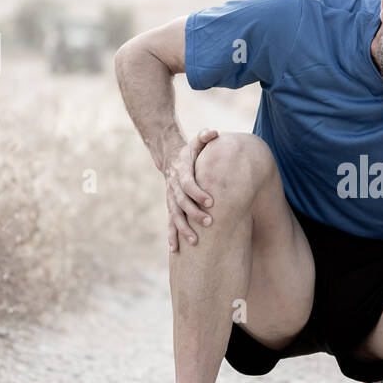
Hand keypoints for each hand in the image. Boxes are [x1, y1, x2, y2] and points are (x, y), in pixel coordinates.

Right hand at [164, 128, 217, 251]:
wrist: (169, 157)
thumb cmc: (189, 151)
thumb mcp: (196, 141)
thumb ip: (204, 136)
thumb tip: (213, 132)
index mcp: (182, 172)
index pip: (188, 184)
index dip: (198, 192)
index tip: (211, 201)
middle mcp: (174, 187)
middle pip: (182, 203)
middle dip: (194, 214)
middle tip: (210, 222)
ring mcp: (171, 198)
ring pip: (175, 216)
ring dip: (183, 229)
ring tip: (195, 242)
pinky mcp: (171, 207)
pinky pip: (170, 222)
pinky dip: (171, 235)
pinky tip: (175, 249)